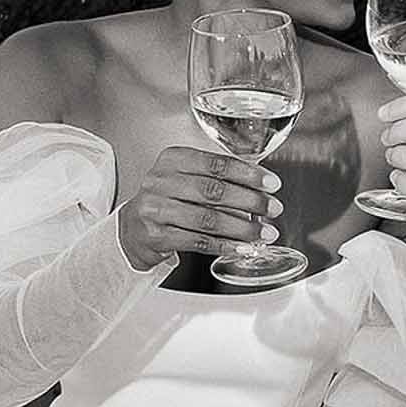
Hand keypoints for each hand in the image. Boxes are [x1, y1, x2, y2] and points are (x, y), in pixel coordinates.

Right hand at [117, 147, 282, 271]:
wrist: (132, 228)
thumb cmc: (168, 201)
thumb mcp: (186, 178)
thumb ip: (218, 177)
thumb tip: (261, 187)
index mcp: (173, 159)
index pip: (217, 164)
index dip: (248, 174)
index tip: (272, 184)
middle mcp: (161, 181)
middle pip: (215, 191)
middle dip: (250, 201)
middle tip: (273, 209)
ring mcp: (156, 209)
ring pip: (208, 219)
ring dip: (242, 228)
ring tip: (263, 233)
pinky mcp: (156, 235)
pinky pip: (198, 241)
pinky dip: (224, 245)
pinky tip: (241, 247)